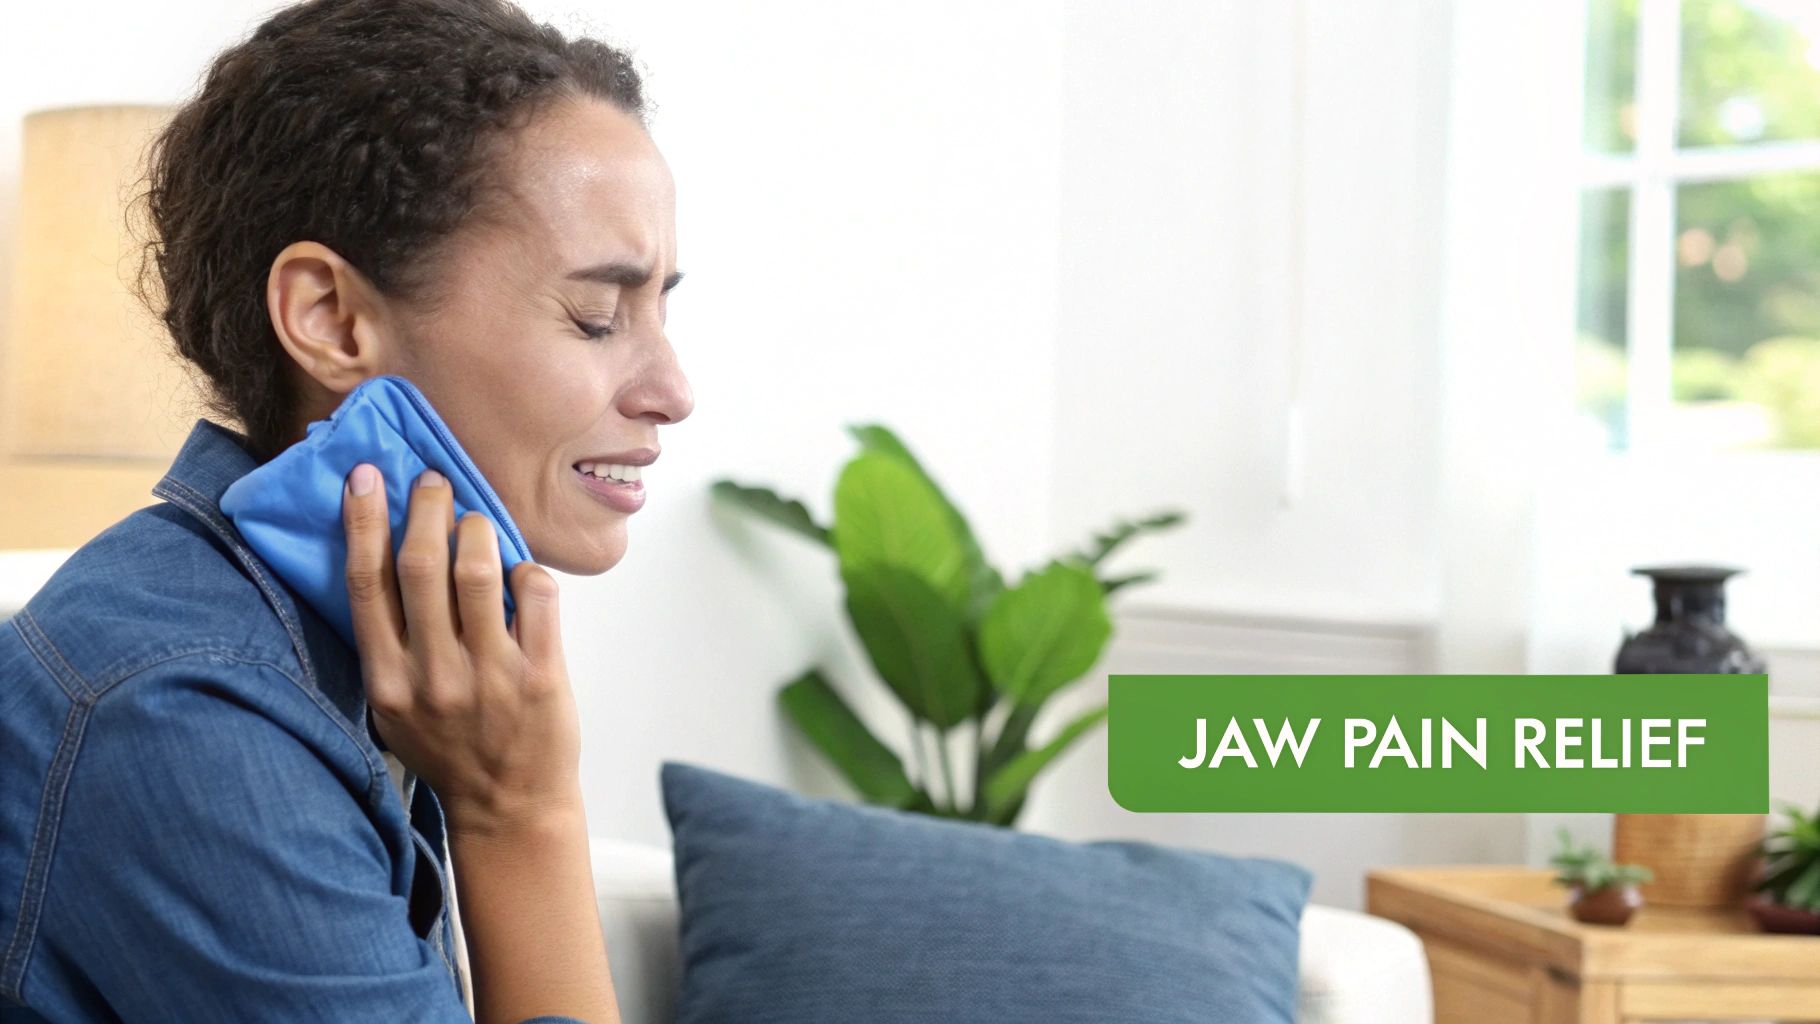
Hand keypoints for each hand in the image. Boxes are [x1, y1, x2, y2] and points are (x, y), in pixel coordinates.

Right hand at [340, 463, 581, 833]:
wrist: (508, 808)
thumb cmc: (449, 749)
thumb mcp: (394, 708)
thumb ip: (388, 645)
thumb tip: (384, 555)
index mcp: (388, 682)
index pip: (365, 585)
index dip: (363, 523)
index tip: (366, 477)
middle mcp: (433, 677)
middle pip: (420, 565)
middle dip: (426, 509)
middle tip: (432, 482)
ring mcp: (489, 676)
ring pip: (477, 572)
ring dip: (477, 529)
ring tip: (476, 519)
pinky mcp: (541, 676)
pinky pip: (534, 595)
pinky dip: (526, 570)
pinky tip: (519, 573)